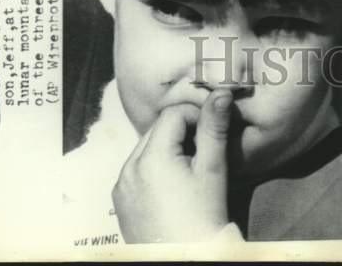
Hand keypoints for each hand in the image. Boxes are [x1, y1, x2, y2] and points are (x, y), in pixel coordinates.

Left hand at [113, 90, 232, 243]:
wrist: (186, 260)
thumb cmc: (203, 219)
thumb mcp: (212, 170)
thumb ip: (214, 127)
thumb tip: (221, 92)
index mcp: (150, 157)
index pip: (174, 114)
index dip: (196, 118)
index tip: (212, 137)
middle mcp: (128, 167)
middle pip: (159, 129)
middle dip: (183, 134)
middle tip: (203, 155)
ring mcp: (121, 185)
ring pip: (147, 148)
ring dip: (168, 150)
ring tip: (189, 173)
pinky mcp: (120, 200)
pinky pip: (137, 169)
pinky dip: (154, 168)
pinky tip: (172, 187)